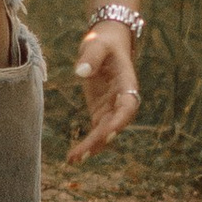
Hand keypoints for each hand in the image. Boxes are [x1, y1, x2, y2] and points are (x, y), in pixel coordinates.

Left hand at [66, 18, 139, 162]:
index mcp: (126, 83)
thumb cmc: (103, 42)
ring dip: (92, 147)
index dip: (120, 120)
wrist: (107, 43)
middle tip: (83, 153)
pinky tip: (73, 157)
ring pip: (105, 132)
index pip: (128, 106)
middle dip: (101, 140)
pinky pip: (96, 131)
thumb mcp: (96, 43)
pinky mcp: (101, 112)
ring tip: (74, 160)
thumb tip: (80, 72)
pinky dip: (87, 144)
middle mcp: (122, 100)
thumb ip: (91, 55)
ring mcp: (112, 108)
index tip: (109, 131)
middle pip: (115, 124)